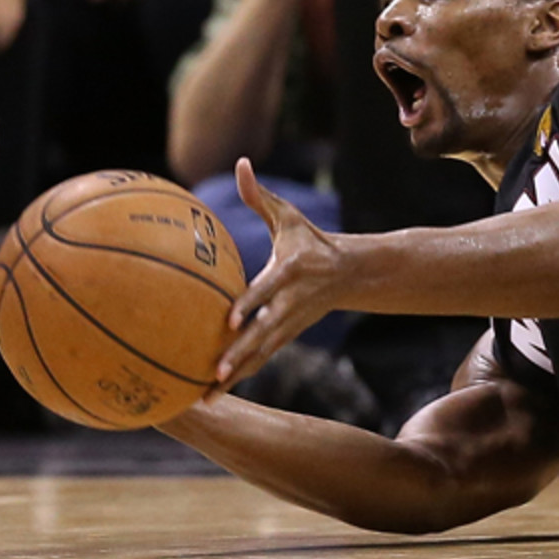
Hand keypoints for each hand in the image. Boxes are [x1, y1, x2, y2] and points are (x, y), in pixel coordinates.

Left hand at [208, 158, 344, 398]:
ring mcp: (291, 323)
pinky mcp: (288, 334)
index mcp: (290, 272)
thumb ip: (259, 195)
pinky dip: (241, 375)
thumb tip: (241, 163)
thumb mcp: (288, 216)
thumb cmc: (310, 240)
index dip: (251, 306)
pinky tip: (214, 392)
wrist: (350, 273)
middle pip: (263, 333)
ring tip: (207, 395)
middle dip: (240, 354)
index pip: (268, 291)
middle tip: (215, 373)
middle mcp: (291, 303)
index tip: (231, 321)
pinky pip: (262, 358)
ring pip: (262, 353)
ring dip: (237, 375)